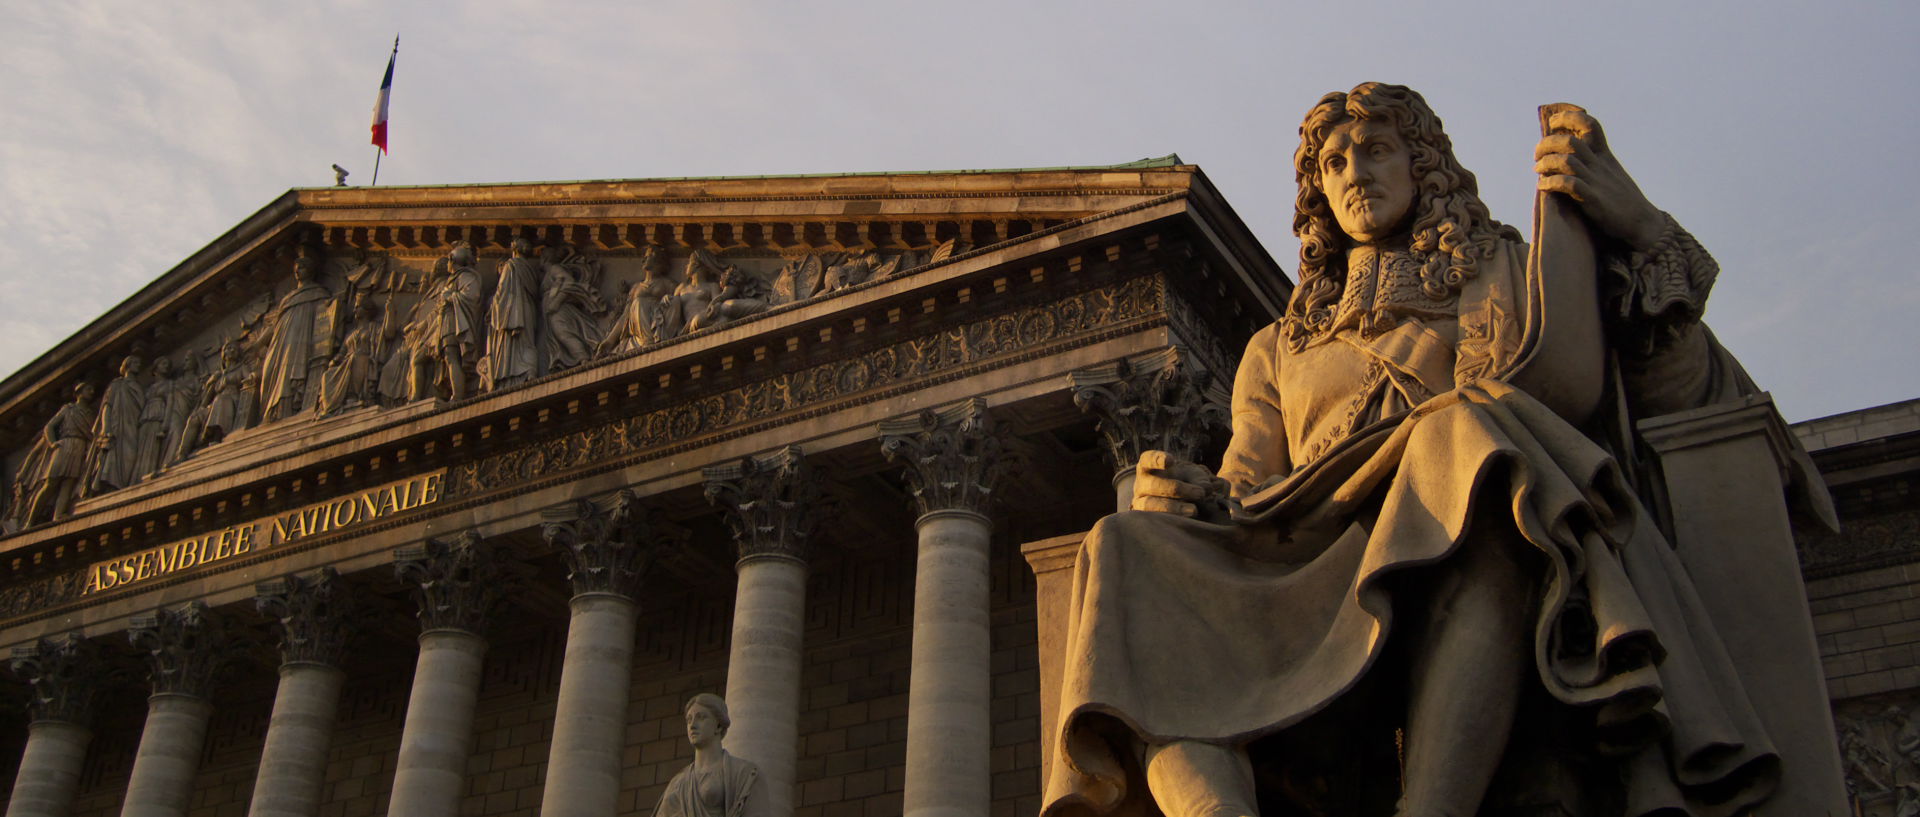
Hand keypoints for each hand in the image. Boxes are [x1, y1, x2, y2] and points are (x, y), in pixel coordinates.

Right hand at [1130, 450, 1227, 517]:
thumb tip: (1206, 488)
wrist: (1181, 500)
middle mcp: (1142, 485)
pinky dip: (1173, 520)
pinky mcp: (1148, 520)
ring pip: (1151, 506)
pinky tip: (1188, 520)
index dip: (1157, 460)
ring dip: (1174, 508)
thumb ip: (1200, 479)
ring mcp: (1141, 503)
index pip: (1147, 460)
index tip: (1170, 462)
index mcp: (1148, 468)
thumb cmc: (1185, 481)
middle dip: (1177, 489)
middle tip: (1200, 493)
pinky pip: (1156, 521)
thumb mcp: (1193, 475)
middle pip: (1154, 485)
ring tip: (1194, 510)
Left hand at [1534, 107, 1663, 249]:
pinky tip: (1543, 186)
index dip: (1570, 118)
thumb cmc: (1622, 201)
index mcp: (1605, 156)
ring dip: (1546, 163)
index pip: (1590, 125)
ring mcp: (1596, 181)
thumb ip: (1594, 162)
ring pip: (1567, 160)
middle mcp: (1600, 165)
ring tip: (1538, 170)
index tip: (1553, 121)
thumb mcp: (1610, 174)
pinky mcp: (1593, 200)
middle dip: (1547, 143)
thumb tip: (1569, 156)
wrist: (1642, 223)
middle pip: (1570, 141)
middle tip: (1537, 155)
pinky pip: (1569, 184)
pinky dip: (1551, 182)